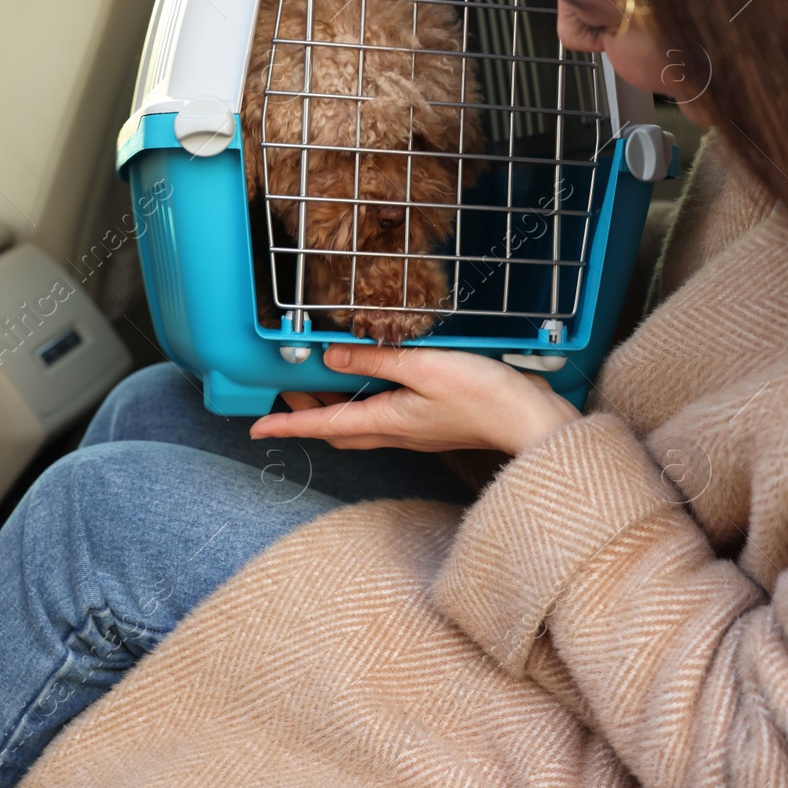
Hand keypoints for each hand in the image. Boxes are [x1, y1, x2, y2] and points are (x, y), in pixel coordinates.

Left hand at [248, 345, 581, 455]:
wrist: (530, 421)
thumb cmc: (484, 396)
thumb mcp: (424, 368)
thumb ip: (377, 359)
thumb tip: (330, 355)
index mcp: (387, 421)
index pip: (324, 426)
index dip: (288, 425)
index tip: (257, 427)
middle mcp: (396, 432)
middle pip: (338, 430)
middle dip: (306, 416)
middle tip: (283, 395)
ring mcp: (415, 431)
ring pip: (360, 426)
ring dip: (333, 411)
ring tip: (318, 385)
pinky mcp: (433, 423)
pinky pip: (383, 418)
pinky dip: (363, 403)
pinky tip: (372, 383)